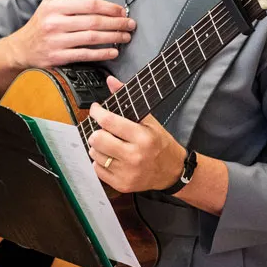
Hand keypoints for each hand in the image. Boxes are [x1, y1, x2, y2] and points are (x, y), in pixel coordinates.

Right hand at [0, 0, 134, 70]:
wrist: (22, 48)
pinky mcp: (58, 57)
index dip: (108, 7)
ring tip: (126, 37)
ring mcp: (57, 41)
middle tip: (130, 24)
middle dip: (116, 23)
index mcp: (55, 7)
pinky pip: (85, 55)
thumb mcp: (50, 1)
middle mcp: (55, 23)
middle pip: (93, 21)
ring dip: (113, 38)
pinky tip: (113, 51)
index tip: (122, 11)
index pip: (88, 4)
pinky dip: (101, 53)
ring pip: (91, 38)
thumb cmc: (40, 23)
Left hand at [86, 77, 187, 194]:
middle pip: (97, 139)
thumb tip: (111, 81)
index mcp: (142, 137)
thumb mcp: (149, 121)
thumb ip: (127, 101)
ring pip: (94, 154)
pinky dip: (100, 162)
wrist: (172, 171)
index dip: (97, 112)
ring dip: (98, 147)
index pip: (109, 121)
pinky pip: (97, 169)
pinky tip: (111, 158)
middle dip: (97, 131)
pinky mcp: (122, 184)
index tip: (96, 109)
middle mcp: (134, 156)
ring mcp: (127, 172)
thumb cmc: (160, 144)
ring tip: (109, 144)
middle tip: (103, 130)